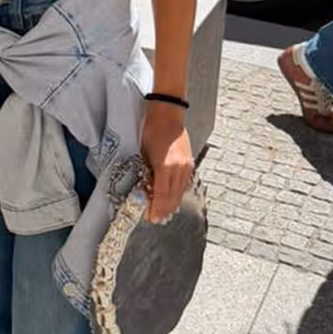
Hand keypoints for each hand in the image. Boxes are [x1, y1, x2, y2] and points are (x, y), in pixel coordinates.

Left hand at [141, 101, 193, 223]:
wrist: (168, 114)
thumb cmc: (151, 129)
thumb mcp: (143, 152)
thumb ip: (146, 172)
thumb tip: (144, 189)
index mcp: (165, 167)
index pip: (161, 196)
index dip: (156, 209)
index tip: (150, 217)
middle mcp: (178, 169)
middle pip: (172, 198)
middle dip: (164, 210)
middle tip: (155, 219)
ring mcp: (186, 167)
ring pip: (179, 193)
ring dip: (171, 204)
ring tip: (163, 212)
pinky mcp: (189, 163)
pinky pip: (183, 184)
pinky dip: (176, 193)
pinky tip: (171, 197)